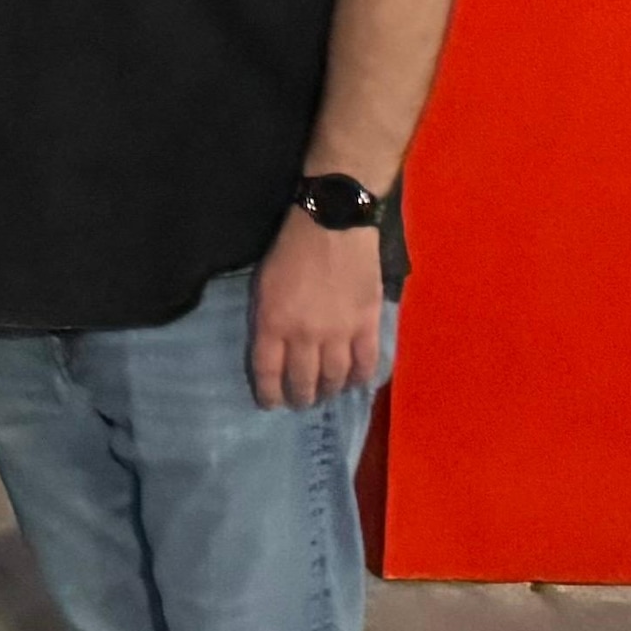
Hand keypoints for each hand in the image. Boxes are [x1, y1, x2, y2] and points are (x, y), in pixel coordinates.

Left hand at [250, 208, 390, 409]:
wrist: (332, 226)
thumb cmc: (289, 251)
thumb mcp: (262, 287)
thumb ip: (267, 322)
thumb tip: (275, 352)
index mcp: (273, 324)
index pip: (268, 372)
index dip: (269, 394)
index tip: (270, 404)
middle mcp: (305, 336)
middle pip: (302, 380)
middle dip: (300, 397)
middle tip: (301, 402)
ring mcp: (339, 333)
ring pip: (334, 377)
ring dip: (329, 391)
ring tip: (325, 395)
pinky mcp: (367, 325)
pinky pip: (367, 363)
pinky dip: (361, 379)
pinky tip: (356, 384)